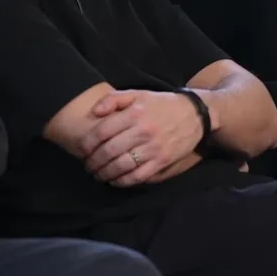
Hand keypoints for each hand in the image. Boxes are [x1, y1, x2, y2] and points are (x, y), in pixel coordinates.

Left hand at [80, 90, 203, 186]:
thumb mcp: (138, 94)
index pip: (102, 132)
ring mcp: (153, 148)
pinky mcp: (162, 161)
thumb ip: (113, 99)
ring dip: (105, 174)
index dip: (87, 144)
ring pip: (121, 166)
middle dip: (93, 162)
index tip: (82, 150)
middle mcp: (143, 131)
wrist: (194, 114)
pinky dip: (123, 182)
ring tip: (98, 175)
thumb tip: (94, 112)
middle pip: (109, 151)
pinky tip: (115, 181)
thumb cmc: (161, 104)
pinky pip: (138, 176)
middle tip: (88, 166)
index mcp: (134, 113)